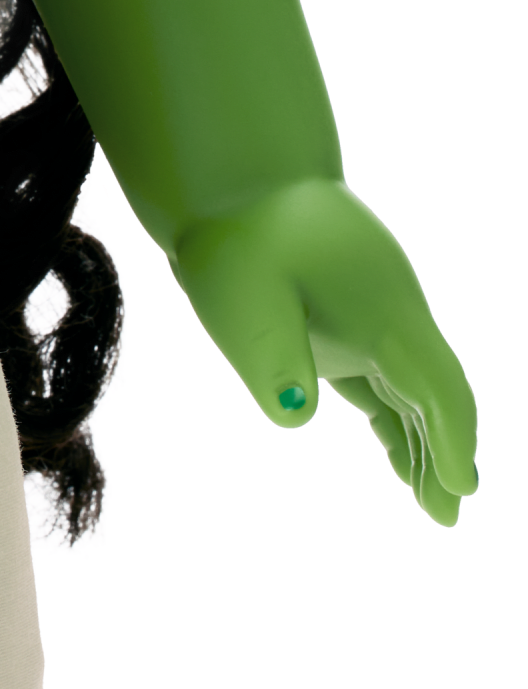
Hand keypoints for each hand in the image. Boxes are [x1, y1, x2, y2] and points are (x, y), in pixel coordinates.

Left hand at [171, 178, 476, 524]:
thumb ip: (273, 359)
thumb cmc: (234, 237)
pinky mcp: (343, 308)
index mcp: (381, 311)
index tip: (462, 489)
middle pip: (433, 391)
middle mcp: (389, 312)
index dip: (453, 439)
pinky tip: (397, 447)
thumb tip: (297, 414)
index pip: (437, 386)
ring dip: (421, 436)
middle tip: (445, 514)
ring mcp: (370, 308)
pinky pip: (384, 369)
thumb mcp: (242, 299)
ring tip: (430, 495)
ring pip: (410, 382)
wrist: (226, 174)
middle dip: (443, 452)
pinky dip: (395, 410)